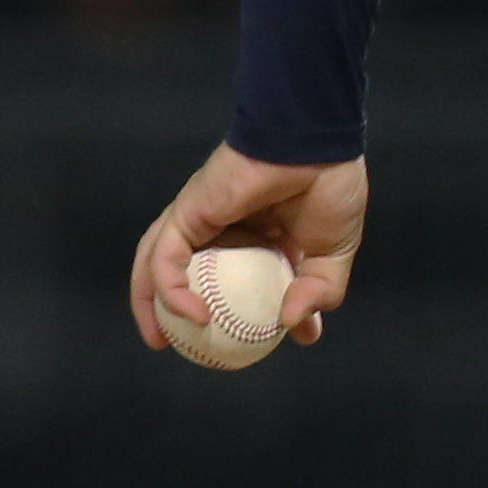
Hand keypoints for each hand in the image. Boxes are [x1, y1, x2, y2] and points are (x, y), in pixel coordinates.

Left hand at [130, 144, 368, 350]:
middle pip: (188, 274)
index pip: (244, 281)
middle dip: (176, 312)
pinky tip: (196, 316)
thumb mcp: (335, 251)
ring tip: (162, 341)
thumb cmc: (329, 185)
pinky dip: (172, 291)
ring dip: (153, 305)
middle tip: (187, 345)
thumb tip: (291, 325)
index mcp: (261, 234)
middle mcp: (224, 227)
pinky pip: (166, 259)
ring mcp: (201, 219)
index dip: (254, 315)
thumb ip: (320, 289)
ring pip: (160, 266)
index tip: (278, 339)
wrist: (316, 142)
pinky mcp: (187, 212)